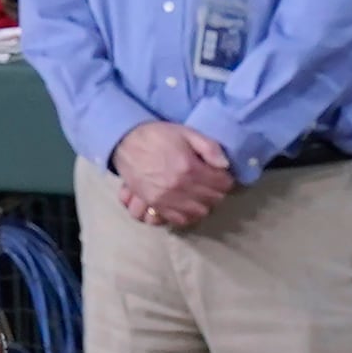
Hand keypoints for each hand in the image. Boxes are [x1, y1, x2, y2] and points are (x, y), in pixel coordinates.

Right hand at [111, 122, 232, 228]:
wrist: (125, 142)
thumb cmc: (157, 135)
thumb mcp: (186, 132)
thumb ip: (209, 147)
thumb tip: (226, 165)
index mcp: (189, 168)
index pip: (221, 184)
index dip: (225, 179)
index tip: (222, 175)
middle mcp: (179, 187)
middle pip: (212, 199)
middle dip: (217, 191)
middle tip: (212, 183)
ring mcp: (166, 199)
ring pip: (198, 212)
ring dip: (204, 204)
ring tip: (200, 194)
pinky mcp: (155, 205)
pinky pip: (179, 220)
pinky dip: (188, 215)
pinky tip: (187, 205)